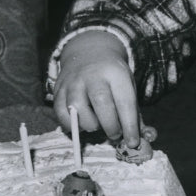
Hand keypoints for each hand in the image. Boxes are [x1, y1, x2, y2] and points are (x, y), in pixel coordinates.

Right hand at [53, 31, 140, 145]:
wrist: (89, 53)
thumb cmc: (112, 77)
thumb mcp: (127, 86)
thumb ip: (132, 113)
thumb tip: (138, 141)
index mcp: (115, 73)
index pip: (124, 101)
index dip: (129, 125)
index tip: (133, 142)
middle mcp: (92, 75)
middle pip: (101, 104)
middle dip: (111, 126)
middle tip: (115, 134)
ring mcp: (73, 82)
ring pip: (78, 111)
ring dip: (90, 125)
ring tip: (97, 123)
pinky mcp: (58, 90)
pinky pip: (62, 114)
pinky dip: (72, 125)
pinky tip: (83, 122)